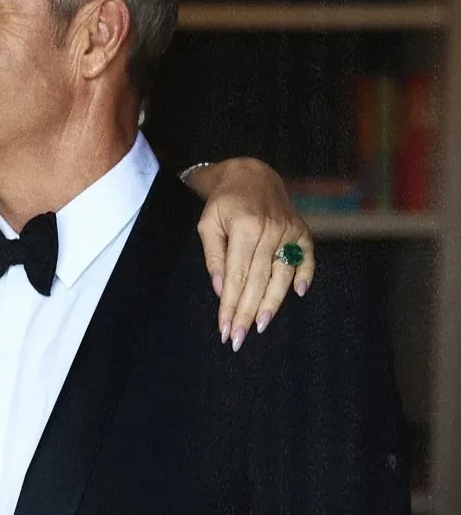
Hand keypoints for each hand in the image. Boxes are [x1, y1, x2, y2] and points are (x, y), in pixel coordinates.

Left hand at [191, 158, 315, 351]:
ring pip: (282, 274)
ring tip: (262, 325)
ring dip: (273, 303)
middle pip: (258, 280)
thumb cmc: (224, 203)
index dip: (230, 306)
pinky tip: (299, 293)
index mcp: (244, 227)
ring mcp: (289, 230)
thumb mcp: (208, 224)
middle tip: (239, 339)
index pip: (236, 276)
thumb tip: (221, 290)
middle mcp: (270, 230)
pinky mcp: (302, 230)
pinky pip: (308, 256)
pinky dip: (306, 274)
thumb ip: (214, 257)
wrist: (251, 175)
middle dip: (247, 313)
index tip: (225, 329)